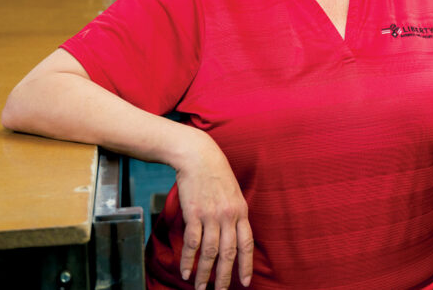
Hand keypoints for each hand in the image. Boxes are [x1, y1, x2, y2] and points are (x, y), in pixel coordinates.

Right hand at [174, 134, 253, 289]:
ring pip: (210, 252)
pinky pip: (192, 243)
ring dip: (205, 273)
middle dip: (224, 276)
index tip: (245, 282)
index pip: (247, 244)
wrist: (198, 156)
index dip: (246, 265)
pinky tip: (185, 271)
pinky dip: (188, 260)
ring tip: (200, 288)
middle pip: (228, 253)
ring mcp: (211, 215)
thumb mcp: (233, 193)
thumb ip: (235, 213)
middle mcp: (228, 215)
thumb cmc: (215, 173)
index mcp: (241, 211)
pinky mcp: (194, 214)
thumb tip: (234, 234)